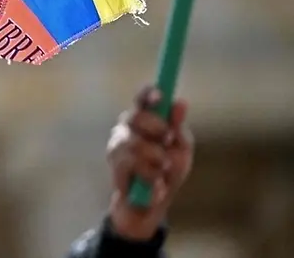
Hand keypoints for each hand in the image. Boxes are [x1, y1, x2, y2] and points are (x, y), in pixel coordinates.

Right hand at [106, 85, 193, 240]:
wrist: (152, 202)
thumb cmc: (168, 171)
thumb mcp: (181, 150)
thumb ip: (179, 128)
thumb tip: (180, 102)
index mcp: (146, 119)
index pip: (143, 98)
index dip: (148, 93)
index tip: (160, 96)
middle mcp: (128, 126)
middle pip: (136, 116)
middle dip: (155, 127)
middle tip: (167, 139)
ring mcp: (118, 142)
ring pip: (135, 141)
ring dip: (155, 157)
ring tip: (163, 168)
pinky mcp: (114, 161)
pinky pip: (131, 162)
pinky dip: (148, 173)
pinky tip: (153, 180)